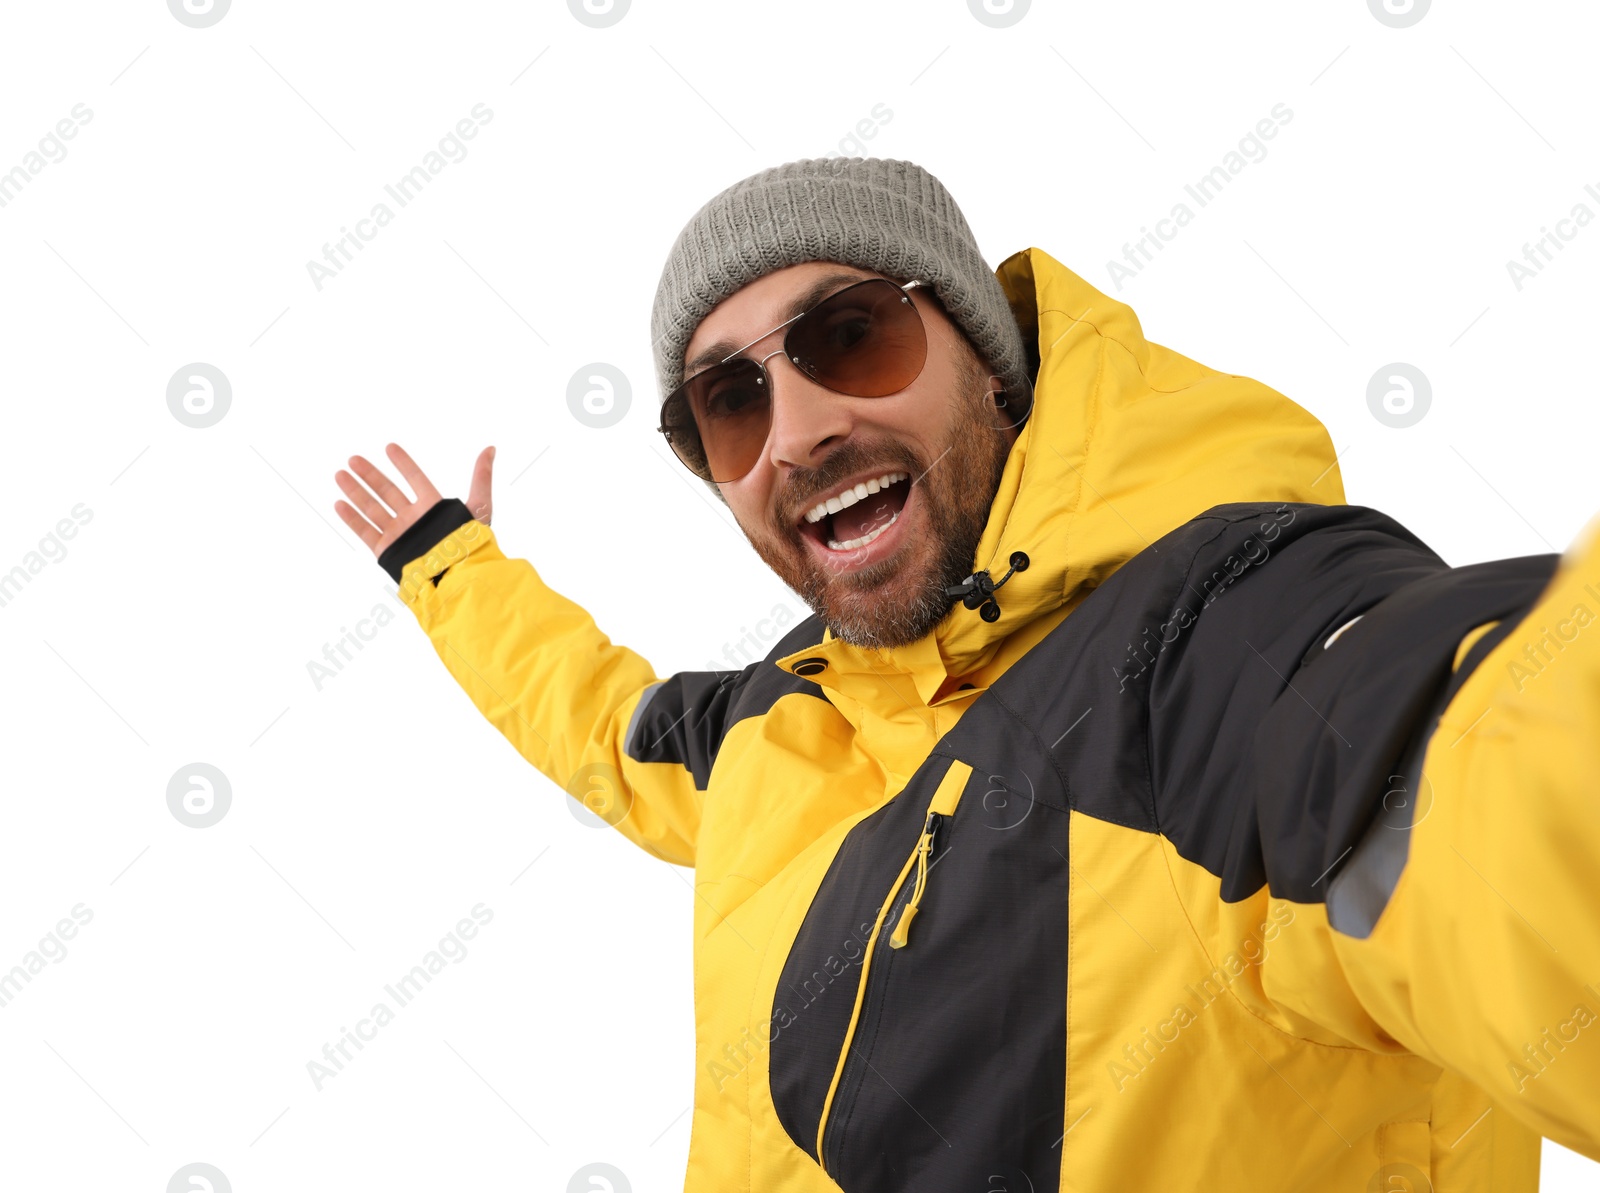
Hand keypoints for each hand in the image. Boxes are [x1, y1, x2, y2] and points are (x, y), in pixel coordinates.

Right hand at [333, 443, 494, 557]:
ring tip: (340, 474)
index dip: (403, 463)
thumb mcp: (479, 506)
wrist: (456, 578)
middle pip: (387, 491)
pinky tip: (339, 504)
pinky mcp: (388, 551)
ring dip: (355, 491)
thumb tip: (491, 448)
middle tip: (353, 459)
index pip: (415, 479)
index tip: (389, 447)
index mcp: (433, 508)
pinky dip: (351, 518)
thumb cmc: (470, 545)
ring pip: (372, 508)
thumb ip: (481, 477)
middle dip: (370, 475)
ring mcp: (399, 534)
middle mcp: (414, 519)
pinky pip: (365, 531)